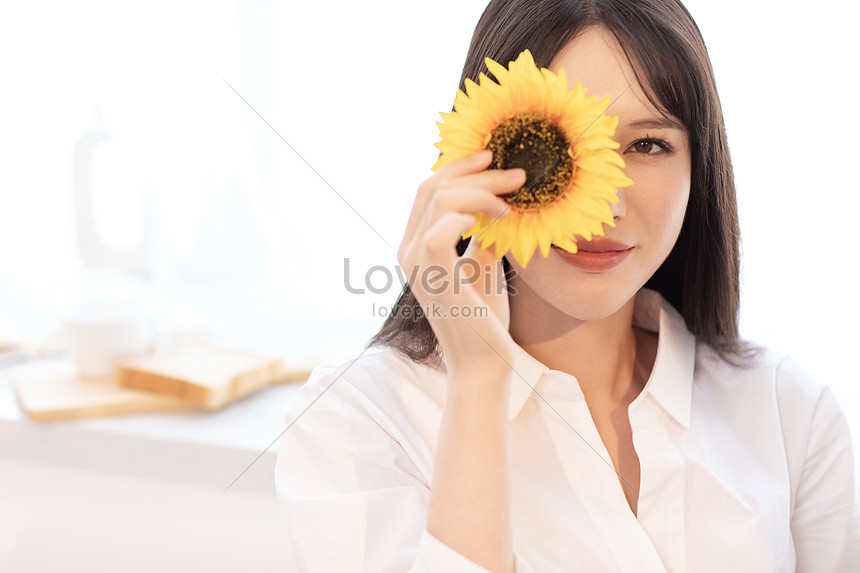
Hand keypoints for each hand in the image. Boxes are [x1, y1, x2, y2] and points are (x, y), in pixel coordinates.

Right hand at [397, 150, 526, 378]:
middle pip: (431, 186)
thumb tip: (496, 203)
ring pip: (440, 198)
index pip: (427, 191)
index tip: (494, 159)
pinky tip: (497, 220)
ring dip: (483, 190)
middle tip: (516, 174)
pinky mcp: (434, 274)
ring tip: (513, 201)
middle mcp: (407, 251)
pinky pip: (442, 224)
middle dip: (476, 171)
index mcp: (415, 247)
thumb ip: (481, 236)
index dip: (458, 168)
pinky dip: (471, 212)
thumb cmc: (484, 319)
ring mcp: (416, 262)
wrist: (483, 363)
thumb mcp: (483, 266)